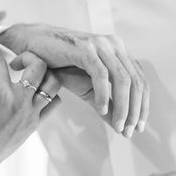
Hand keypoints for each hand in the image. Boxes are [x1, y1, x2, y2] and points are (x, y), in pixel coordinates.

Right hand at [0, 23, 148, 135]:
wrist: (32, 46)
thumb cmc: (59, 65)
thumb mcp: (86, 88)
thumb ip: (104, 103)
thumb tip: (120, 126)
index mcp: (119, 51)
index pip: (140, 80)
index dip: (143, 106)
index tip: (138, 127)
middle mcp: (114, 44)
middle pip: (135, 81)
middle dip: (134, 110)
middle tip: (128, 131)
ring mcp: (100, 44)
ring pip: (122, 79)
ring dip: (122, 106)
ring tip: (118, 126)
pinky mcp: (85, 48)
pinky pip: (101, 75)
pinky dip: (103, 95)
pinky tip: (101, 110)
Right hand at [0, 49, 60, 168]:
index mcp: (1, 92)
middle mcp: (20, 100)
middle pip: (38, 66)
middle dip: (28, 56)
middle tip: (17, 61)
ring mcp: (31, 112)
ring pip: (53, 83)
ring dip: (45, 74)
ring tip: (32, 75)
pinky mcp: (36, 122)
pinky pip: (53, 104)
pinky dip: (50, 95)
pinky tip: (38, 93)